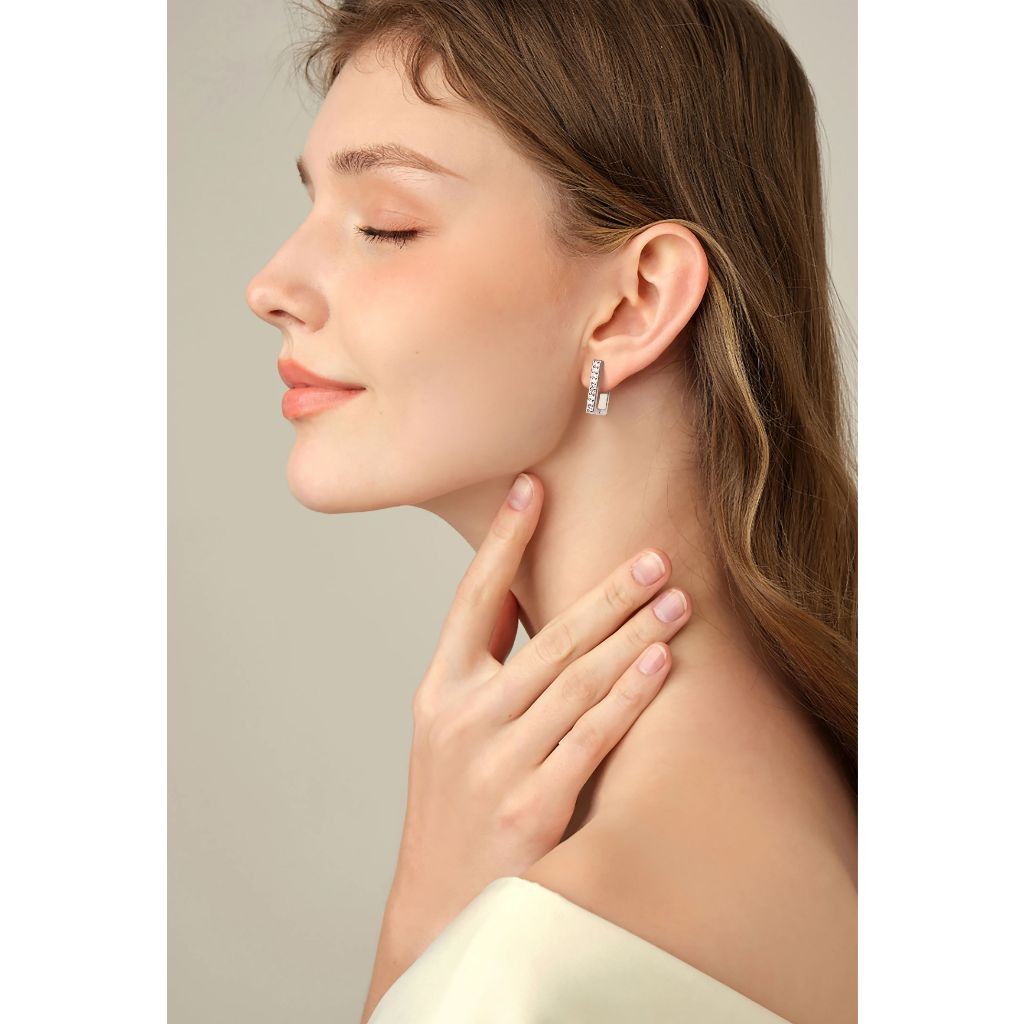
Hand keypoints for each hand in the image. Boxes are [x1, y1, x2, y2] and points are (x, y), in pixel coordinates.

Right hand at [390, 471, 692, 948]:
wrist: (439, 905)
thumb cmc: (451, 803)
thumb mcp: (446, 728)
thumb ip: (480, 664)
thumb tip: (515, 591)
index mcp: (438, 692)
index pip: (472, 600)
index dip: (504, 542)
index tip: (532, 487)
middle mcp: (463, 720)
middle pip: (546, 640)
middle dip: (606, 594)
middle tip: (653, 556)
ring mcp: (495, 765)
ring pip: (575, 682)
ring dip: (631, 636)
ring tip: (673, 599)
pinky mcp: (530, 808)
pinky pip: (590, 739)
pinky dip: (627, 697)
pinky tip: (657, 664)